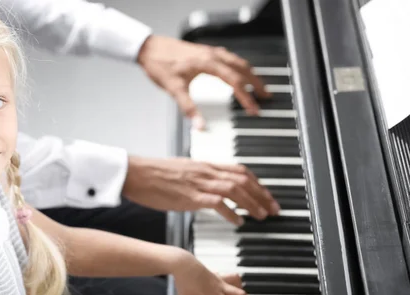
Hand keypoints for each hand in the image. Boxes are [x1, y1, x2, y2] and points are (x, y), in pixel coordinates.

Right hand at [122, 156, 279, 224]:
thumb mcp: (180, 171)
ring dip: (253, 203)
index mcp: (204, 165)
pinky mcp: (190, 196)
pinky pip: (218, 202)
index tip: (266, 195)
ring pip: (236, 189)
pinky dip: (232, 212)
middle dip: (262, 195)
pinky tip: (239, 221)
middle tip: (273, 209)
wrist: (135, 173)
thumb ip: (196, 177)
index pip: (239, 170)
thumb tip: (206, 187)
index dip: (257, 183)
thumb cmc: (152, 174)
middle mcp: (205, 171)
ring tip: (262, 216)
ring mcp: (199, 182)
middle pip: (243, 179)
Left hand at [137, 35, 269, 128]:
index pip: (235, 82)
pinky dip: (239, 67)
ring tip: (258, 86)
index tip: (255, 109)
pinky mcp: (205, 51)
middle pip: (243, 69)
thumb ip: (188, 109)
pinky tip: (237, 72)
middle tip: (266, 97)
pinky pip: (229, 58)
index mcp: (208, 64)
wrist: (148, 48)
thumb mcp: (174, 89)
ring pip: (238, 61)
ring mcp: (210, 52)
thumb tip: (199, 126)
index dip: (247, 97)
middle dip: (257, 84)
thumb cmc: (159, 64)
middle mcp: (212, 55)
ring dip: (250, 74)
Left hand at [172, 250, 261, 294]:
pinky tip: (234, 285)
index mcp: (214, 294)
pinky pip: (230, 277)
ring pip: (237, 284)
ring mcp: (218, 278)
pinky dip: (235, 282)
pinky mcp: (215, 273)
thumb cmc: (185, 279)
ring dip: (243, 293)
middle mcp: (219, 286)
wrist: (182, 262)